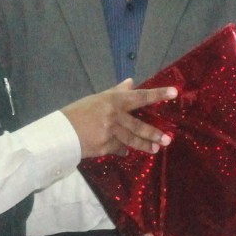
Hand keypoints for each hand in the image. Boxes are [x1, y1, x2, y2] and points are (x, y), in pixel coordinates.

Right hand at [61, 79, 176, 156]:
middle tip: (167, 139)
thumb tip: (131, 82)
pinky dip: (123, 150)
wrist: (61, 133)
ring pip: (132, 140)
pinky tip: (127, 153)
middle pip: (138, 125)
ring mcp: (110, 132)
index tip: (174, 92)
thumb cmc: (78, 113)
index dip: (157, 94)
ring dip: (144, 145)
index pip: (139, 96)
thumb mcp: (97, 98)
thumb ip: (116, 92)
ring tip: (155, 149)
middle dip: (153, 133)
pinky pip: (119, 149)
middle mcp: (113, 116)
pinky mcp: (105, 147)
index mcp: (112, 101)